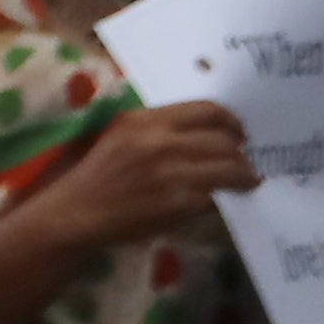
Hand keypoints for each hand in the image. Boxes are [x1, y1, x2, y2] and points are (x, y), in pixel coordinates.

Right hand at [41, 100, 256, 246]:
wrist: (76, 213)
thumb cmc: (98, 174)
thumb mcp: (121, 136)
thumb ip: (158, 129)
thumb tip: (205, 132)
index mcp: (143, 120)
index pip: (206, 109)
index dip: (231, 120)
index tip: (237, 132)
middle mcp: (159, 141)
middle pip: (224, 139)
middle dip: (241, 151)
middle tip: (245, 159)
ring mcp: (171, 172)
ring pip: (229, 167)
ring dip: (244, 174)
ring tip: (246, 179)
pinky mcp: (179, 202)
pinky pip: (216, 195)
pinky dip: (226, 197)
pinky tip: (226, 199)